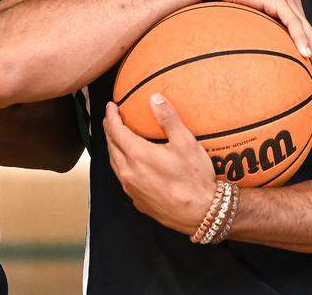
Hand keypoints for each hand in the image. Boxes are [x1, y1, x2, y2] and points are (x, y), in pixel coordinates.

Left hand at [102, 94, 214, 234]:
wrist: (201, 214)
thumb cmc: (195, 178)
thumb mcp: (186, 143)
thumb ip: (168, 118)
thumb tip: (154, 98)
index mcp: (138, 156)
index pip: (116, 131)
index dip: (111, 117)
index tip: (111, 106)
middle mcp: (129, 173)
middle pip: (111, 147)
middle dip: (109, 130)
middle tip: (112, 118)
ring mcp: (132, 189)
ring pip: (114, 164)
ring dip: (113, 148)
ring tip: (117, 138)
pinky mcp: (138, 201)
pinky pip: (123, 178)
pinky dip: (121, 165)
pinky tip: (130, 163)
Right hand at [219, 0, 311, 84]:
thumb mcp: (250, 16)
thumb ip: (258, 29)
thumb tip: (255, 51)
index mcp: (287, 5)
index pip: (304, 33)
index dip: (311, 55)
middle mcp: (291, 2)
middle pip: (311, 35)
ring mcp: (287, 0)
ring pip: (307, 31)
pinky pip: (293, 23)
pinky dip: (301, 39)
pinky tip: (306, 55)